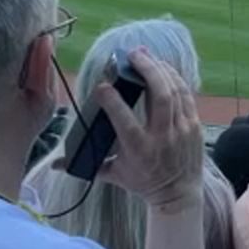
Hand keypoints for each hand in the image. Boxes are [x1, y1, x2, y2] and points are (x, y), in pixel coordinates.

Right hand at [95, 49, 203, 207]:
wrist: (179, 194)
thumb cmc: (142, 182)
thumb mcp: (114, 175)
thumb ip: (87, 164)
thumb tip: (54, 165)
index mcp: (139, 149)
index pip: (125, 121)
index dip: (113, 101)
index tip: (103, 85)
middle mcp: (162, 137)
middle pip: (159, 96)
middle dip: (147, 70)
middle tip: (132, 54)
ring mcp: (182, 130)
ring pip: (174, 91)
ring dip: (160, 69)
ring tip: (145, 56)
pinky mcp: (194, 125)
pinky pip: (186, 95)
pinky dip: (174, 78)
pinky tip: (163, 68)